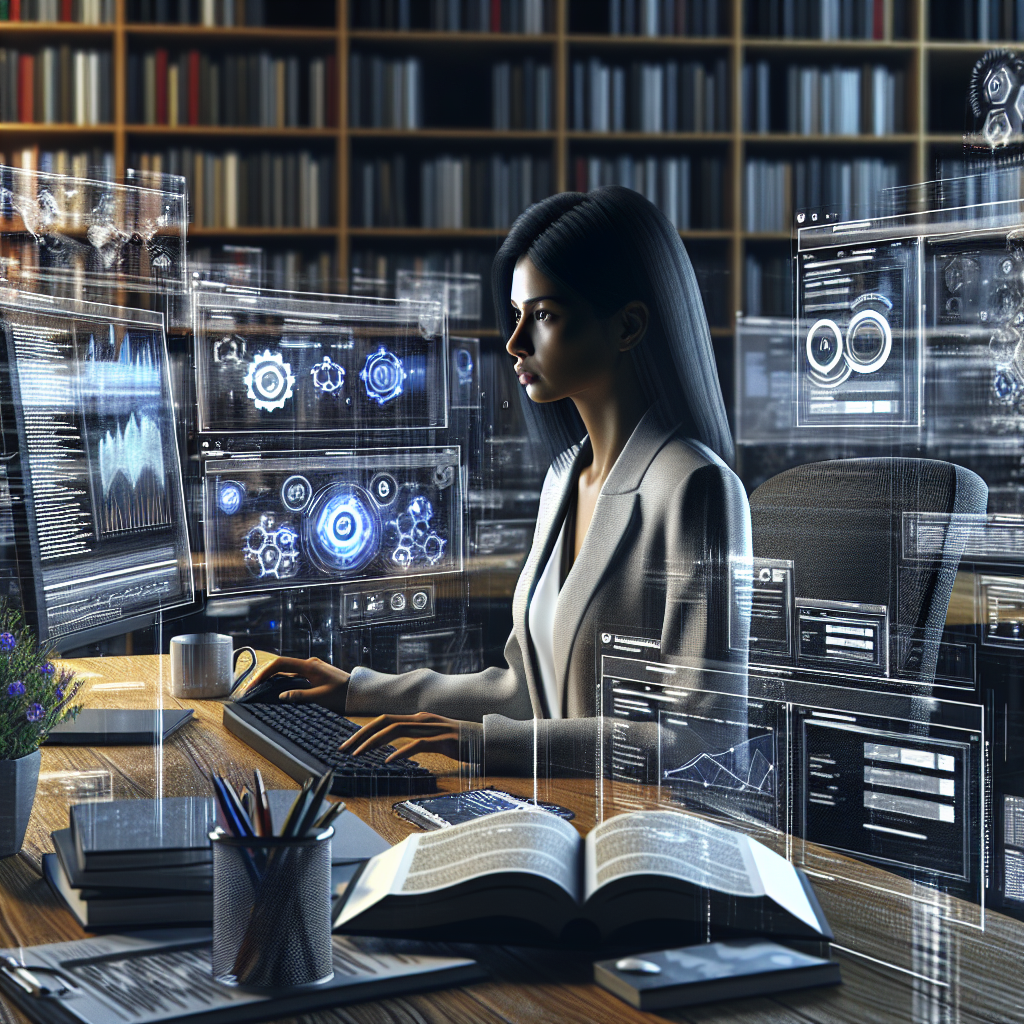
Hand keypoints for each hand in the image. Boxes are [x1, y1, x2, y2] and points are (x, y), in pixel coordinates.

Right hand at [244, 656, 349, 711]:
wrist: (360, 692)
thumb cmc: (343, 695)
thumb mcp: (321, 698)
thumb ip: (300, 696)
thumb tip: (281, 697)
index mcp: (309, 666)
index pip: (280, 664)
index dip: (264, 672)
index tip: (254, 684)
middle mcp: (309, 664)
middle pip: (281, 667)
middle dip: (264, 676)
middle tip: (251, 690)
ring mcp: (312, 668)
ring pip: (287, 672)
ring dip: (273, 680)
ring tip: (258, 692)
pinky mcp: (314, 674)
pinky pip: (294, 676)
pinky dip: (283, 682)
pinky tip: (276, 692)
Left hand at [339, 712, 480, 762]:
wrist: (488, 740)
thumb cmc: (460, 742)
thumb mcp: (434, 737)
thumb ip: (416, 737)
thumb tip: (394, 747)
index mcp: (418, 718)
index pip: (384, 720)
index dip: (364, 731)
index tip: (348, 744)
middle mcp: (422, 719)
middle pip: (385, 722)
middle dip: (362, 735)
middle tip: (344, 749)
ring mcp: (433, 727)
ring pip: (396, 730)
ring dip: (375, 742)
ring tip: (359, 754)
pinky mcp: (443, 739)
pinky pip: (417, 744)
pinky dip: (400, 752)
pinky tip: (389, 761)